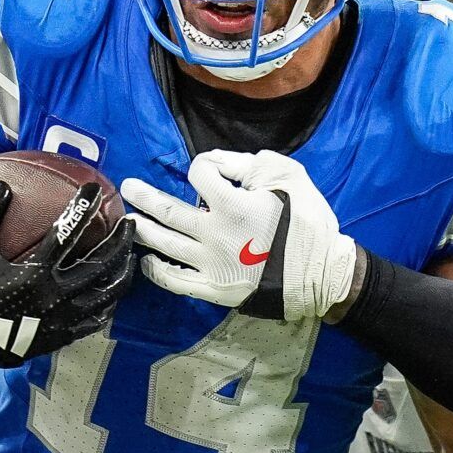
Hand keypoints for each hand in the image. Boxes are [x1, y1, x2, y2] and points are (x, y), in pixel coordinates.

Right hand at [0, 182, 135, 379]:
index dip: (82, 207)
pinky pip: (98, 318)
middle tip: (130, 223)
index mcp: (35, 273)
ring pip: (108, 292)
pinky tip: (111, 291)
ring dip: (123, 270)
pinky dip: (109, 302)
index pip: (67, 232)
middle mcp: (56, 295)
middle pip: (102, 263)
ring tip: (130, 255)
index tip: (94, 190)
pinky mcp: (65, 336)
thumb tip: (0, 184)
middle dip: (121, 240)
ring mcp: (64, 318)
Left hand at [122, 149, 359, 320]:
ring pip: (166, 244)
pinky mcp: (212, 290)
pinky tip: (148, 261)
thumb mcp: (288, 176)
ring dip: (144, 230)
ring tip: (130, 219)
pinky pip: (175, 282)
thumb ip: (248, 163)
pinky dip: (157, 271)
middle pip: (168, 211)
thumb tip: (216, 163)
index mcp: (232, 203)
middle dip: (145, 197)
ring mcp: (210, 265)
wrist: (324, 275)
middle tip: (128, 188)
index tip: (210, 171)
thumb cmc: (308, 222)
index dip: (203, 167)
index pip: (199, 174)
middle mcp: (213, 234)